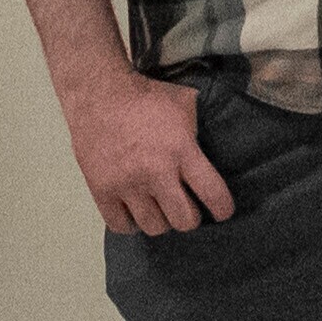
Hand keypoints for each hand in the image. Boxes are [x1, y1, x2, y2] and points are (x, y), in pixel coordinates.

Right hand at [61, 65, 236, 235]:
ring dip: (162, 221)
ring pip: (154, 227)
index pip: (212, 193)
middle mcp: (155, 171)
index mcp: (181, 149)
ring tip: (160, 209)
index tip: (222, 211)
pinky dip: (131, 223)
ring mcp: (126, 183)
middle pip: (184, 220)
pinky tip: (135, 211)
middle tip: (186, 207)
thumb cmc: (145, 97)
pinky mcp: (101, 189)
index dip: (222, 208)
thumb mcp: (185, 104)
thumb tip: (221, 142)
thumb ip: (200, 130)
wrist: (99, 92)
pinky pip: (121, 226)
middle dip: (190, 217)